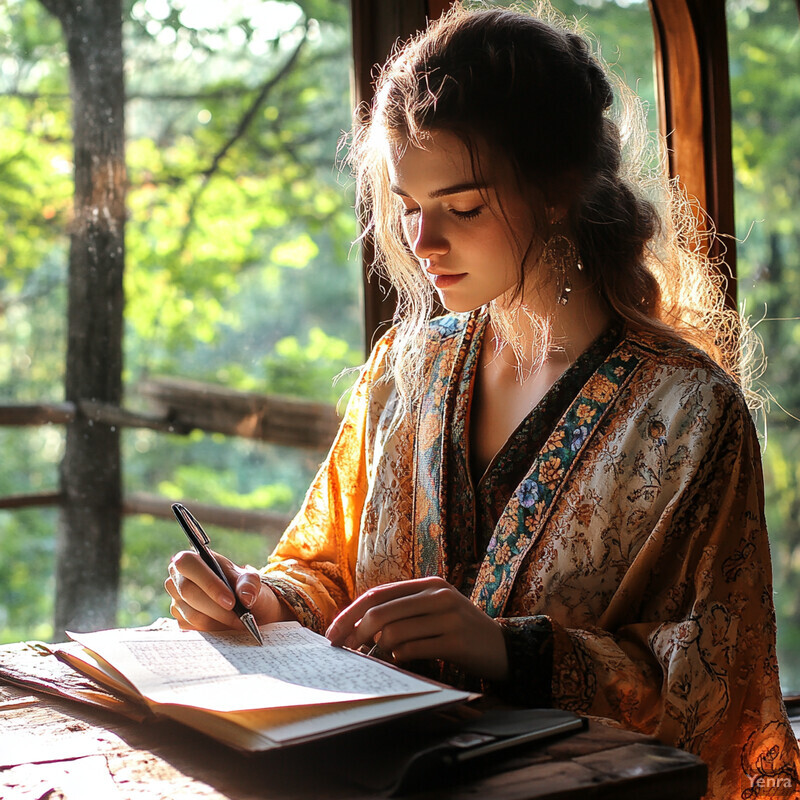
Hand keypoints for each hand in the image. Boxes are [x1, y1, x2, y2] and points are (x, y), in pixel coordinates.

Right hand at [165, 550, 293, 631]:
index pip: (188, 563)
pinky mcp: (180, 618)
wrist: (243, 605)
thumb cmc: (242, 586)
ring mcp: (176, 599)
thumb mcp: (250, 580)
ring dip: (218, 620)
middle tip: (239, 617)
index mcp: (192, 559)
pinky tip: (227, 625)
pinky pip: (193, 627)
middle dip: (216, 607)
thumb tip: (245, 597)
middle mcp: (178, 578)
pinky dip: (214, 629)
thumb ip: (249, 584)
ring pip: (191, 613)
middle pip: (188, 591)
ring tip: (239, 621)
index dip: (208, 582)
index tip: (231, 601)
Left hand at [325, 577, 508, 681]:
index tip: (333, 633)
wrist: (504, 647)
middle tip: (344, 650)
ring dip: (379, 650)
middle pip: (381, 612)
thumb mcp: (434, 610)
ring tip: (378, 658)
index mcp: (428, 584)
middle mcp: (437, 595)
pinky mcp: (455, 639)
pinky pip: (413, 649)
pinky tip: (400, 662)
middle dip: (355, 633)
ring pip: (393, 632)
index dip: (351, 613)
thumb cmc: (460, 631)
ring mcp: (448, 616)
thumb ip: (403, 611)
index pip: (378, 594)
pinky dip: (399, 658)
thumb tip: (359, 628)